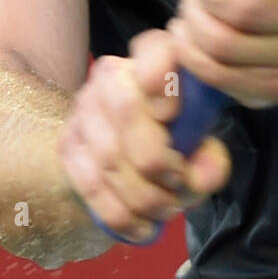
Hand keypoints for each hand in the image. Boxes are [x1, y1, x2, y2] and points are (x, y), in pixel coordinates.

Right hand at [59, 29, 230, 244]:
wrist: (128, 154)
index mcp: (152, 57)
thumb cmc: (176, 138)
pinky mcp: (67, 146)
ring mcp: (83, 110)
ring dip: (143, 195)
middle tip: (178, 183)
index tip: (173, 116)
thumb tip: (202, 174)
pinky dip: (121, 215)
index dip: (161, 79)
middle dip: (155, 159)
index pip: (153, 49)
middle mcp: (110, 75)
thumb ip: (210, 158)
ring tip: (167, 209)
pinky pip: (91, 186)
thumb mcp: (201, 143)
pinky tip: (144, 229)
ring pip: (109, 156)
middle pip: (125, 111)